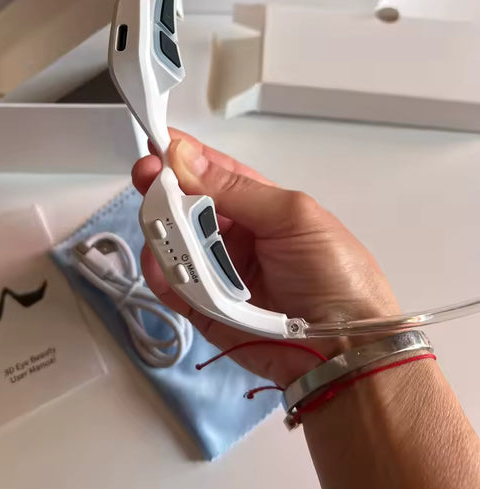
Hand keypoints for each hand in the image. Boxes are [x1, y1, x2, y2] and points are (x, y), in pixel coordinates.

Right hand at [132, 130, 398, 386]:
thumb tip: (182, 153)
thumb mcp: (292, 217)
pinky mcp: (204, 309)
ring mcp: (216, 272)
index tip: (156, 140)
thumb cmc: (331, 271)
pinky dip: (160, 271)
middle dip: (164, 188)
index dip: (185, 156)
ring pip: (175, 242)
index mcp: (258, 205)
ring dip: (160, 227)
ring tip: (153, 218)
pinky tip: (158, 258)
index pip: (214, 173)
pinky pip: (173, 285)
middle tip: (144, 176)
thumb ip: (235, 188)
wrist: (345, 348)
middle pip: (187, 206)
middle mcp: (233, 234)